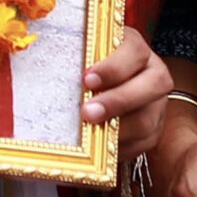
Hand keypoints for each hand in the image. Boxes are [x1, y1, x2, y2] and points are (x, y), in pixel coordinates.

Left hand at [79, 26, 171, 161]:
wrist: (105, 85)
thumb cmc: (86, 66)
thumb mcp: (82, 54)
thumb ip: (73, 56)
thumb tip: (39, 61)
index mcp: (134, 48)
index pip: (134, 51)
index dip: (113, 67)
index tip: (87, 79)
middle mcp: (153, 73)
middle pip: (151, 86)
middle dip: (118, 101)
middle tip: (88, 112)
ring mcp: (156, 103)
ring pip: (148, 119)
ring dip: (118, 130)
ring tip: (92, 134)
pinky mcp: (154, 128)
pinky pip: (144, 142)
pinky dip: (122, 147)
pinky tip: (100, 148)